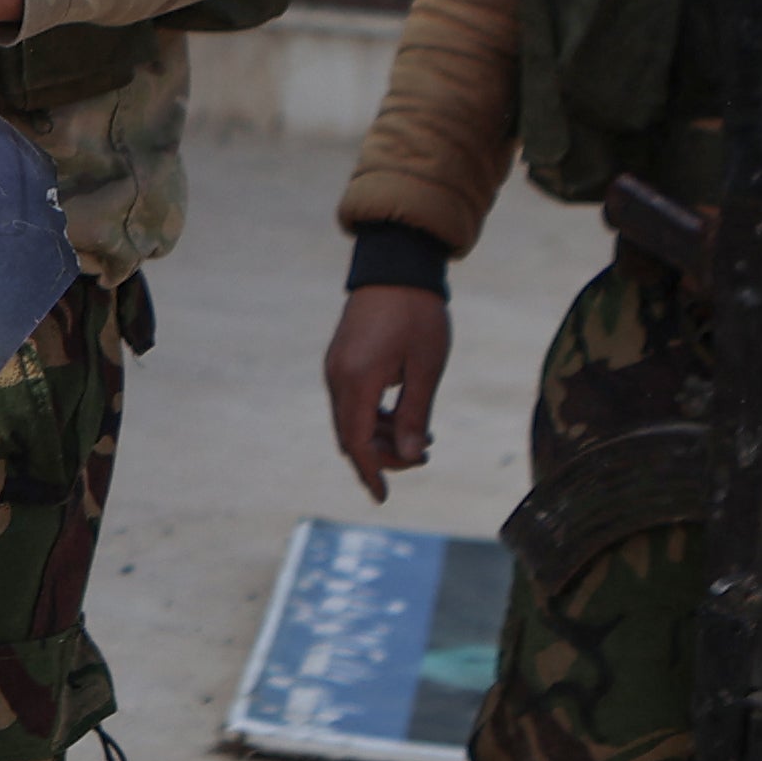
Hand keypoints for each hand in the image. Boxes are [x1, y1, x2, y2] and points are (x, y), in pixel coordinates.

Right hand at [325, 284, 450, 500]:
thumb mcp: (426, 367)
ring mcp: (335, 367)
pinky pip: (350, 400)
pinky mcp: (341, 359)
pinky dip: (372, 416)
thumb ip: (415, 414)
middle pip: (351, 435)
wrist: (396, 264)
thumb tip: (410, 455)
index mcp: (357, 380)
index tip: (382, 496)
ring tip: (421, 434)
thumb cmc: (418, 314)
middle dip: (382, 454)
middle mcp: (338, 377)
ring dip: (379, 434)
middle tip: (422, 454)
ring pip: (350, 419)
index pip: (357, 442)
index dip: (371, 471)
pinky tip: (401, 412)